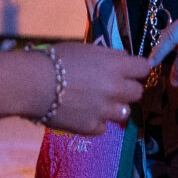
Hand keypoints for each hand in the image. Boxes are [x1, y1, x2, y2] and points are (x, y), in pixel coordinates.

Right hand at [37, 44, 152, 134]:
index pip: (144, 68)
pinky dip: (96, 121)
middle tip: (112, 87)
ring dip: (114, 107)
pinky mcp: (92, 127)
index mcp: (116, 65)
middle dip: (127, 89)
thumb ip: (107, 58)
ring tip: (96, 102)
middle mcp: (115, 88)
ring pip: (124, 112)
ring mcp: (105, 110)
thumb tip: (122, 61)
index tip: (130, 70)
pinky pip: (103, 126)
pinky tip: (81, 113)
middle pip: (138, 92)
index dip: (137, 69)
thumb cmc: (55, 60)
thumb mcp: (86, 50)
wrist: (32, 84)